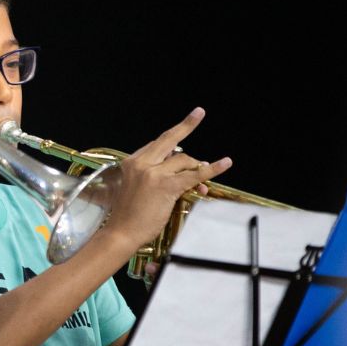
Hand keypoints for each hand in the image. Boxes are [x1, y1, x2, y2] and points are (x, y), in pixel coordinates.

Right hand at [105, 108, 232, 252]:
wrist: (121, 232)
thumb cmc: (127, 215)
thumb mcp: (134, 188)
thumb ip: (153, 174)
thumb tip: (183, 169)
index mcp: (131, 163)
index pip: (156, 145)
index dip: (173, 137)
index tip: (183, 126)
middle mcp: (142, 164)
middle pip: (168, 140)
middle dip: (186, 125)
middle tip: (199, 113)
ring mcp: (154, 174)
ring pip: (184, 161)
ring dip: (196, 169)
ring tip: (202, 184)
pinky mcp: (166, 186)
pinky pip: (194, 175)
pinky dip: (212, 169)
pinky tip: (224, 163)